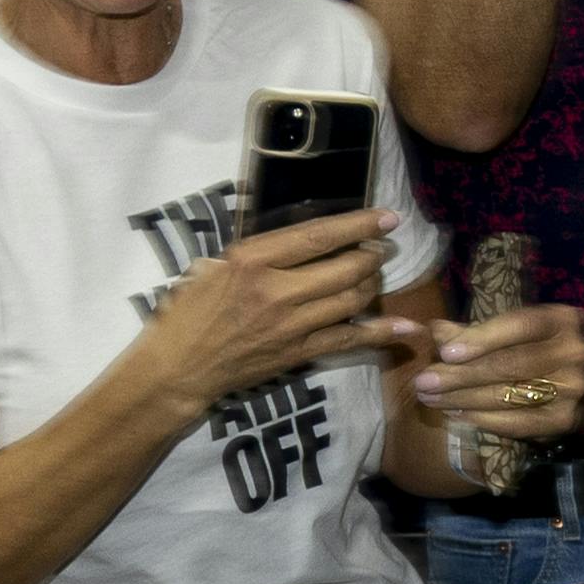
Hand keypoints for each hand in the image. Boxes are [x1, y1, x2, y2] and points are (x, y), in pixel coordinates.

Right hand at [135, 206, 403, 412]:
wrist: (178, 367)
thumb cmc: (187, 311)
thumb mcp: (212, 266)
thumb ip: (256, 251)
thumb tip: (298, 237)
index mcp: (252, 260)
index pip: (318, 236)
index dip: (358, 224)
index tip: (387, 215)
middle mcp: (277, 290)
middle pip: (344, 268)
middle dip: (372, 254)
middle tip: (382, 247)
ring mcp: (291, 325)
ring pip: (351, 300)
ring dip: (373, 283)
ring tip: (377, 272)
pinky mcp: (298, 353)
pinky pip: (349, 340)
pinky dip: (380, 332)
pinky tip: (405, 327)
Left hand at [391, 301, 583, 444]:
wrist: (568, 378)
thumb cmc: (528, 346)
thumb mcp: (505, 330)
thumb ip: (472, 331)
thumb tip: (436, 332)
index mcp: (563, 319)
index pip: (521, 325)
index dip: (483, 339)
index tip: (445, 353)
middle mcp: (576, 352)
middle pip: (513, 364)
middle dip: (462, 375)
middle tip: (424, 382)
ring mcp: (576, 389)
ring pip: (512, 396)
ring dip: (465, 400)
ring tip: (431, 399)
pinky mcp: (568, 420)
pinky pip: (520, 424)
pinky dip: (485, 421)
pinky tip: (457, 415)